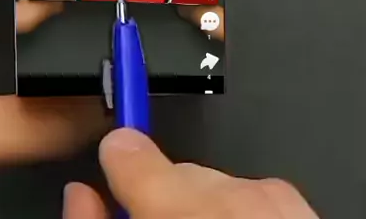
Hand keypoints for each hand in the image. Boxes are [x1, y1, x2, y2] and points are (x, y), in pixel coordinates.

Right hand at [63, 128, 318, 218]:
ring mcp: (265, 197)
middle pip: (172, 172)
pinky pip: (247, 192)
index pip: (130, 155)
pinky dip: (235, 213)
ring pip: (211, 181)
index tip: (113, 165)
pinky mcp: (288, 201)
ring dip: (200, 207)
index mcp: (176, 208)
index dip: (117, 162)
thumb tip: (80, 194)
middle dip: (162, 199)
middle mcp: (225, 197)